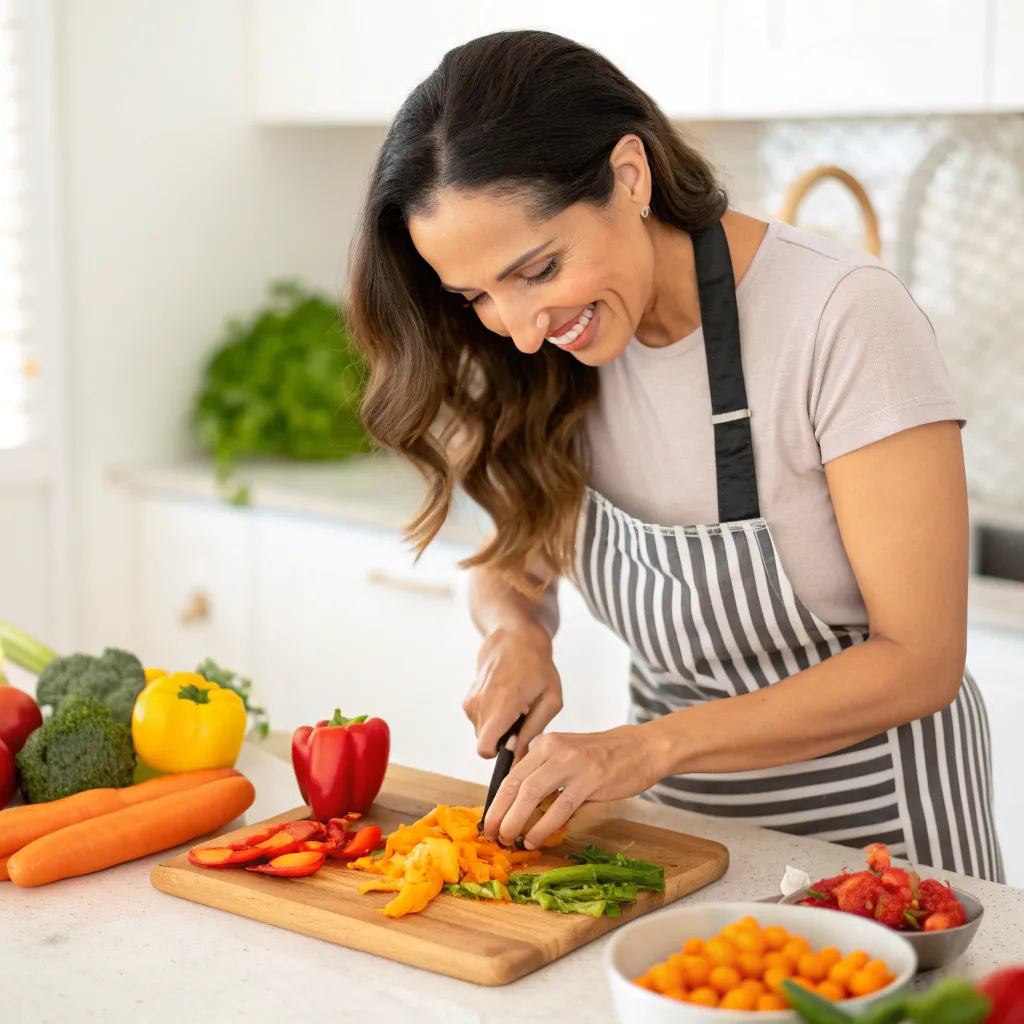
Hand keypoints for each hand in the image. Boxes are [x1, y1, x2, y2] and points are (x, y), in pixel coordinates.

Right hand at [463, 622, 561, 759]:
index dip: (501, 754)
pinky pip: (479, 720)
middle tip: (522, 717)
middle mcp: (481, 703)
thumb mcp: (550, 699)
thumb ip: (534, 730)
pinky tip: (505, 696)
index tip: (516, 743)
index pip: (485, 748)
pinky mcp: (468, 697)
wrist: (514, 635)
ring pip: (482, 731)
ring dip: (498, 725)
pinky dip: (492, 715)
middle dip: (503, 737)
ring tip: (515, 704)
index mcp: (503, 704)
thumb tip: (520, 755)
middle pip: (486, 742)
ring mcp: (471, 700)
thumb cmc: (537, 664)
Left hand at [481, 725, 663, 847]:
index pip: (512, 774)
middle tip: (491, 835)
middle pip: (517, 784)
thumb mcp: (568, 754)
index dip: (497, 801)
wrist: (642, 748)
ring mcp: (573, 763)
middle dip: (500, 813)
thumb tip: (519, 803)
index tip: (489, 822)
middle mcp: (555, 749)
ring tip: (508, 840)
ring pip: (533, 794)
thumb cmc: (604, 757)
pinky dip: (544, 826)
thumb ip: (545, 771)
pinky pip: (560, 806)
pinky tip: (534, 839)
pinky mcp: (591, 779)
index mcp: (546, 743)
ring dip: (516, 820)